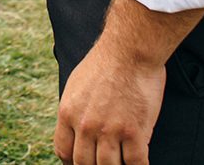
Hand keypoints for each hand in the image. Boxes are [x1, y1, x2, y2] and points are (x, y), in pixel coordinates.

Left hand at [54, 43, 165, 163]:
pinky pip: (136, 164)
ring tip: (121, 162)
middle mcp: (86, 125)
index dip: (72, 164)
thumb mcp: (76, 85)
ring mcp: (110, 130)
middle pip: (84, 164)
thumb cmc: (106, 62)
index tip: (80, 164)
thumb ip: (75, 110)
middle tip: (103, 164)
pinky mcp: (134, 132)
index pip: (64, 152)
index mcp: (68, 113)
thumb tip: (76, 130)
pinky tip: (139, 164)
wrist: (129, 49)